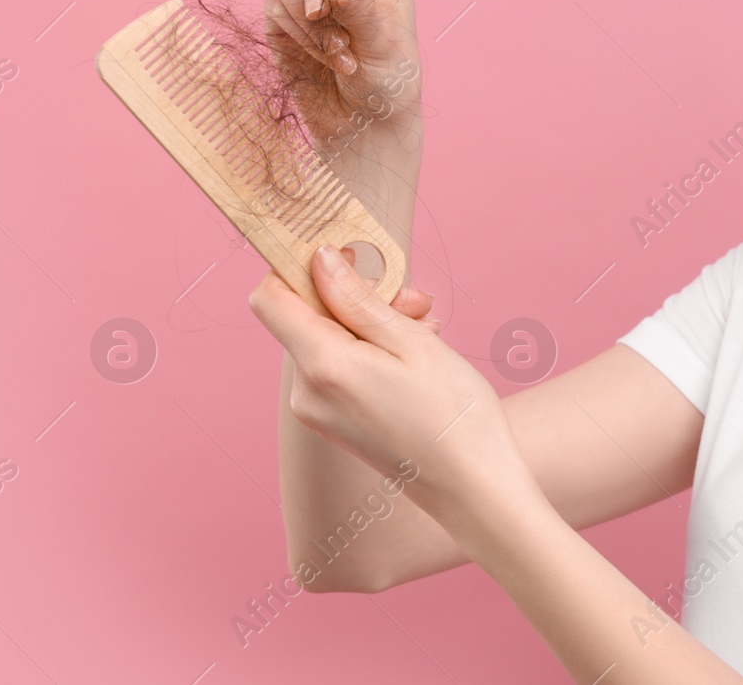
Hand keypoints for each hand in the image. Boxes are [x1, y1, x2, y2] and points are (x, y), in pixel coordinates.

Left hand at [249, 244, 521, 512]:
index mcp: (322, 366)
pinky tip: (418, 353)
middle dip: (357, 295)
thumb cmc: (453, 414)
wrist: (472, 488)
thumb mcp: (412, 341)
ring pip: (330, 340)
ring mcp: (319, 411)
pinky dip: (373, 350)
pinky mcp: (336, 422)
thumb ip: (358, 299)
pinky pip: (341, 367)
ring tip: (427, 327)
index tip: (344, 254)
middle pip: (308, 316)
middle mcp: (307, 392)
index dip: (297, 267)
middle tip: (416, 298)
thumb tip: (319, 260)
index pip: (269, 298)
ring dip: (374, 322)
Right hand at [259, 0, 423, 154]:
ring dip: (301, 4)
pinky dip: (297, 31)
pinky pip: (271, 0)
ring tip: (337, 45)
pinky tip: (324, 55)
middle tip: (324, 11)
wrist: (361, 118)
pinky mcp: (278, 4)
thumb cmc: (389, 77)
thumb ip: (364, 11)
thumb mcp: (387, 45)